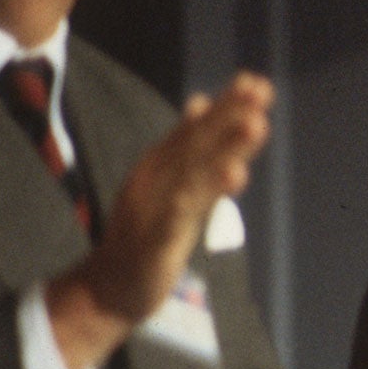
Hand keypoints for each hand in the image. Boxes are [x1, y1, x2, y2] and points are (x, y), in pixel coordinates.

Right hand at [46, 73, 272, 368]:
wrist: (107, 287)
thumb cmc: (145, 232)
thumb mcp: (169, 184)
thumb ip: (188, 147)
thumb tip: (203, 101)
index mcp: (161, 166)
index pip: (196, 130)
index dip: (225, 105)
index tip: (256, 81)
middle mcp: (155, 179)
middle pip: (196, 144)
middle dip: (229, 116)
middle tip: (260, 90)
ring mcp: (153, 209)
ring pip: (194, 175)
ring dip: (226, 150)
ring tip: (256, 127)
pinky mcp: (155, 243)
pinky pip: (177, 221)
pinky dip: (200, 201)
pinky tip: (227, 182)